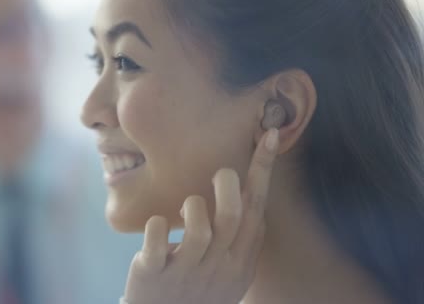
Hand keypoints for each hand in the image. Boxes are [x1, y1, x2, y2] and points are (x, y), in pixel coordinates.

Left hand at [123, 129, 279, 303]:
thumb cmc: (198, 291)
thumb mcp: (230, 271)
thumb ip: (242, 238)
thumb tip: (251, 196)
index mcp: (240, 260)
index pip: (257, 208)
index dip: (263, 169)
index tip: (269, 134)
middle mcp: (219, 266)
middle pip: (233, 215)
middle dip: (227, 184)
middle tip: (220, 174)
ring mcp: (187, 272)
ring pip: (199, 227)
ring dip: (192, 206)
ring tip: (185, 211)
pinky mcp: (154, 275)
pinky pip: (157, 242)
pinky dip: (157, 226)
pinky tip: (158, 226)